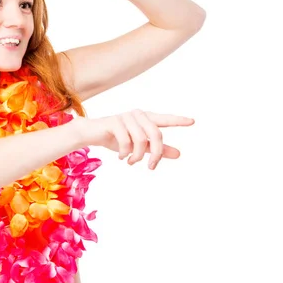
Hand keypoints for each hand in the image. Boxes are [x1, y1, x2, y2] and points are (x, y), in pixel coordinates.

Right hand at [77, 109, 194, 169]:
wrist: (90, 134)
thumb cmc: (115, 138)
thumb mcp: (139, 146)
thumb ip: (158, 149)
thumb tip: (179, 154)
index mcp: (145, 119)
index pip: (165, 119)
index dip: (178, 120)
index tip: (192, 121)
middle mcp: (138, 115)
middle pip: (156, 134)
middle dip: (156, 154)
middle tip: (151, 167)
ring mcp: (126, 116)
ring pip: (141, 140)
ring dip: (137, 156)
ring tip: (130, 161)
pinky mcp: (114, 121)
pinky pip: (126, 141)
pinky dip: (124, 153)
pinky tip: (120, 157)